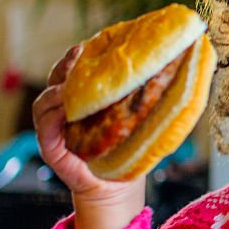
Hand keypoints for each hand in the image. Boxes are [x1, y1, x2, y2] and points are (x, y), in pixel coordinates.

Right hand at [32, 45, 144, 228]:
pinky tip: (65, 111)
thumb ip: (148, 94)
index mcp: (85, 97)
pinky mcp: (51, 147)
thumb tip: (184, 67)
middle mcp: (65, 108)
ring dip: (57, 91)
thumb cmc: (130, 147)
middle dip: (66, 64)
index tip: (93, 42)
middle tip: (80, 54)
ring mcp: (54, 127)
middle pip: (56, 78)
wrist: (118, 185)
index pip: (76, 70)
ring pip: (45, 101)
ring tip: (71, 87)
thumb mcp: (139, 116)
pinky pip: (44, 128)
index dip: (80, 55)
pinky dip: (52, 118)